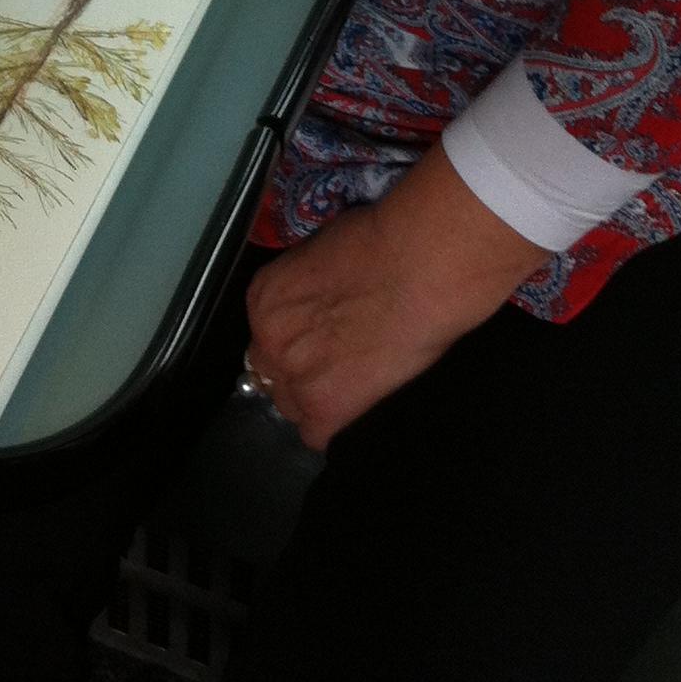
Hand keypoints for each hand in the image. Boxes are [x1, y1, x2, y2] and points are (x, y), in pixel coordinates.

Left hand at [243, 146, 551, 450]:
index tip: (317, 341)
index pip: (264, 338)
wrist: (417, 268)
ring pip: (291, 406)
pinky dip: (334, 426)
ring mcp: (293, 376)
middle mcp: (267, 339)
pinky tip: (358, 406)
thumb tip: (318, 302)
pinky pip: (315, 436)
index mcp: (263, 297)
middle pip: (271, 374)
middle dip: (297, 371)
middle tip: (334, 364)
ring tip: (351, 385)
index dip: (293, 342)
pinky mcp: (325, 406)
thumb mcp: (319, 255)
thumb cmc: (380, 246)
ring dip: (315, 398)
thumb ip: (306, 289)